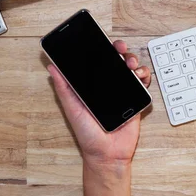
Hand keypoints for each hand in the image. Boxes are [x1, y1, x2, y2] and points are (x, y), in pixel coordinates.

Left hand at [47, 40, 150, 167]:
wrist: (107, 155)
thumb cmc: (87, 135)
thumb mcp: (72, 109)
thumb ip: (63, 88)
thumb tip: (52, 68)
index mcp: (92, 86)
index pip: (97, 61)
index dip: (100, 49)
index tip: (100, 40)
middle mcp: (108, 86)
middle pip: (116, 60)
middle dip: (120, 50)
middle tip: (119, 48)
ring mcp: (123, 91)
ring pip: (131, 68)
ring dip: (133, 60)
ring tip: (130, 64)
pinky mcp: (136, 100)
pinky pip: (142, 83)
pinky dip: (143, 76)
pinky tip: (140, 75)